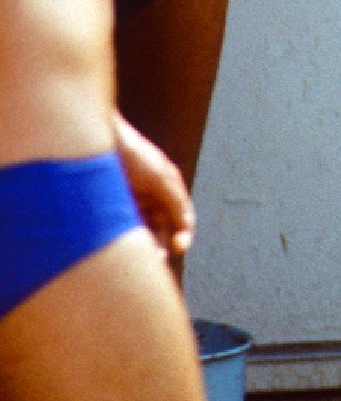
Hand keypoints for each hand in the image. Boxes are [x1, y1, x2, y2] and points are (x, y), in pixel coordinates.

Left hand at [113, 112, 194, 258]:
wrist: (96, 140)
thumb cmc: (131, 153)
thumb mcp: (160, 176)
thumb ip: (176, 202)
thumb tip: (185, 229)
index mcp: (167, 189)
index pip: (182, 219)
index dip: (184, 234)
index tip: (179, 246)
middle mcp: (151, 198)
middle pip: (162, 231)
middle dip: (161, 246)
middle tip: (156, 260)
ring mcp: (130, 205)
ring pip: (141, 235)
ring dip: (143, 248)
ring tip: (138, 257)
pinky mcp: (110, 211)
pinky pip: (121, 233)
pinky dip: (124, 243)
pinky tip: (122, 247)